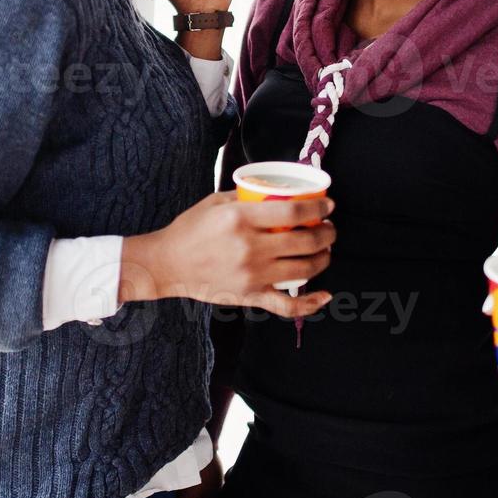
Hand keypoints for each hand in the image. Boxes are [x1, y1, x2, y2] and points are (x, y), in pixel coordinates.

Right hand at [120, 191, 335, 317]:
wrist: (168, 263)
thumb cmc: (191, 229)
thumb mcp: (217, 202)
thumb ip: (247, 196)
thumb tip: (276, 191)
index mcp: (241, 219)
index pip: (294, 212)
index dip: (319, 207)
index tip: (329, 205)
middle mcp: (250, 248)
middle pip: (305, 241)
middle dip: (327, 233)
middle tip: (329, 228)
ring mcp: (252, 275)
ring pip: (304, 270)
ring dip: (323, 259)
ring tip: (325, 251)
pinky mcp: (250, 296)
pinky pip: (287, 306)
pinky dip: (310, 303)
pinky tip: (325, 296)